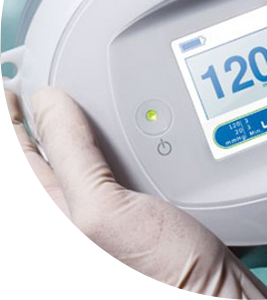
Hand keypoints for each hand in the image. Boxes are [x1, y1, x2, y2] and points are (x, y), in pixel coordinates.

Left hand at [1, 88, 266, 299]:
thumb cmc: (157, 273)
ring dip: (73, 126)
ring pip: (83, 157)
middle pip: (44, 155)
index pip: (15, 156)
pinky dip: (113, 140)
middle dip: (33, 120)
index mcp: (56, 213)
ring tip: (74, 99)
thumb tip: (46, 103)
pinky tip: (129, 130)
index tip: (7, 87)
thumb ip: (72, 158)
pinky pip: (117, 163)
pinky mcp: (144, 206)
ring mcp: (112, 210)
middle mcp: (79, 210)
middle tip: (34, 89)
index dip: (6, 119)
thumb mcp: (102, 211)